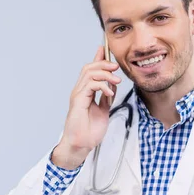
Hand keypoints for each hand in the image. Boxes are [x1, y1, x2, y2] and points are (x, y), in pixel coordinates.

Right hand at [52, 46, 121, 169]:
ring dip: (105, 74)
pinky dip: (102, 86)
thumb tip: (112, 86)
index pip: (90, 71)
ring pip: (89, 73)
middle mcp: (79, 91)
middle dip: (104, 64)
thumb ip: (106, 97)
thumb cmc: (89, 132)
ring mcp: (77, 95)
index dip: (97, 59)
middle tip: (116, 68)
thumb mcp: (103, 110)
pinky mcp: (78, 101)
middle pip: (89, 67)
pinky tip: (109, 93)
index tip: (105, 49)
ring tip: (116, 82)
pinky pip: (90, 85)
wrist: (81, 145)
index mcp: (85, 93)